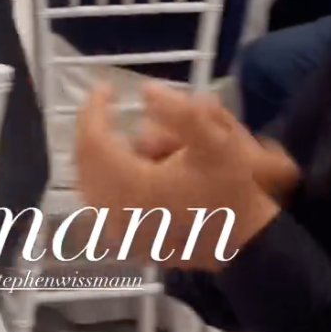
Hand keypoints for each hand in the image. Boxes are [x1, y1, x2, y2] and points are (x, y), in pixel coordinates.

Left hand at [76, 82, 277, 270]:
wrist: (246, 243)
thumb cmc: (230, 190)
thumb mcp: (216, 143)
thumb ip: (180, 112)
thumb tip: (145, 91)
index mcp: (135, 187)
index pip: (94, 142)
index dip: (94, 109)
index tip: (105, 88)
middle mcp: (119, 214)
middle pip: (84, 163)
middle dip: (92, 129)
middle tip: (104, 105)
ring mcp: (122, 233)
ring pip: (89, 185)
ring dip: (96, 154)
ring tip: (113, 130)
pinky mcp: (130, 244)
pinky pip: (100, 205)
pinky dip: (102, 179)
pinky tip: (121, 164)